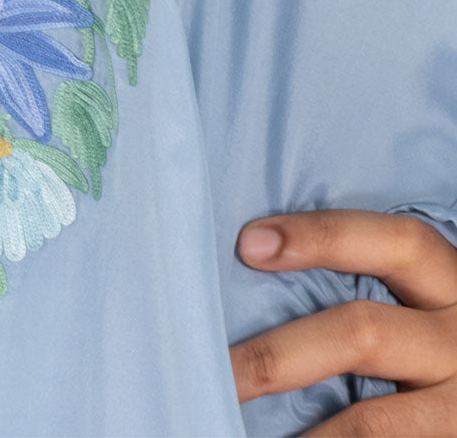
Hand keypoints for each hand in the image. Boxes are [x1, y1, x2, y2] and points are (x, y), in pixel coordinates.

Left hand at [229, 209, 456, 434]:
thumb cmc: (434, 346)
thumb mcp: (422, 306)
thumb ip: (372, 290)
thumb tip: (260, 267)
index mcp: (448, 285)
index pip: (396, 242)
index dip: (323, 235)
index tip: (249, 242)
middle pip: (364, 333)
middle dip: (277, 355)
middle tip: (218, 374)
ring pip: (371, 421)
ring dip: (306, 435)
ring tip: (239, 427)